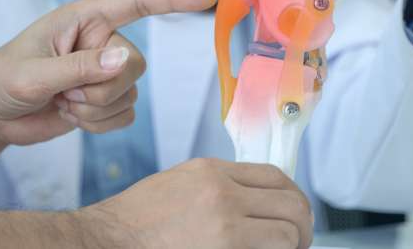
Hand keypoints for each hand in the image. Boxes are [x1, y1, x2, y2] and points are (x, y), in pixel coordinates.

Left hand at [0, 0, 216, 145]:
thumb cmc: (2, 80)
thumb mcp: (33, 73)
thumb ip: (79, 67)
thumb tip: (124, 62)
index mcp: (85, 19)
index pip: (137, 3)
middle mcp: (101, 42)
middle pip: (135, 64)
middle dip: (100, 88)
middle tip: (64, 91)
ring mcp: (105, 73)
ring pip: (131, 93)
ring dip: (94, 108)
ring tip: (61, 101)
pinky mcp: (105, 100)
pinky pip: (126, 115)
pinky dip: (99, 124)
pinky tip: (71, 115)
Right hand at [75, 158, 313, 248]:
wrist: (109, 239)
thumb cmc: (138, 217)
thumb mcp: (179, 182)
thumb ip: (218, 184)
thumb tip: (254, 197)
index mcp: (211, 171)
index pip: (274, 176)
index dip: (292, 195)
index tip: (295, 211)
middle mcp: (223, 192)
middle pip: (290, 203)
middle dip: (303, 224)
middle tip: (300, 238)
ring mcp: (224, 223)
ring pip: (286, 233)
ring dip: (292, 245)